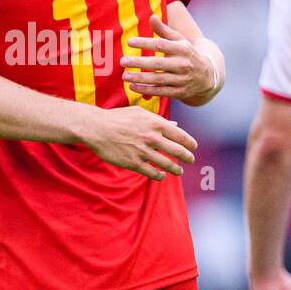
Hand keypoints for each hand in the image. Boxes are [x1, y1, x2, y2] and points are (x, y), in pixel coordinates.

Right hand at [79, 105, 197, 179]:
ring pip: (167, 164)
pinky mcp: (133, 163)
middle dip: (187, 157)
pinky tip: (161, 176)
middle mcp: (152, 137)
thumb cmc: (118, 118)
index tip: (193, 147)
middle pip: (178, 151)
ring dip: (176, 169)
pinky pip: (152, 173)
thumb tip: (174, 125)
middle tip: (190, 160)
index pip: (180, 135)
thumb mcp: (139, 113)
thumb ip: (158, 120)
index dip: (190, 143)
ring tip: (179, 171)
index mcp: (155, 123)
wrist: (97, 128)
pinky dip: (159, 176)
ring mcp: (143, 151)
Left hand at [122, 16, 219, 104]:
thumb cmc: (187, 54)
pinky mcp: (179, 92)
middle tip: (122, 61)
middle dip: (139, 62)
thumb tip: (151, 17)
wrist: (208, 77)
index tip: (130, 42)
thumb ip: (164, 30)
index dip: (145, 43)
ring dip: (140, 78)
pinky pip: (161, 92)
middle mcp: (182, 64)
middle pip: (158, 64)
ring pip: (158, 80)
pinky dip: (146, 90)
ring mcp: (181, 80)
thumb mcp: (179, 41)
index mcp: (182, 49)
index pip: (161, 45)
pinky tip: (133, 86)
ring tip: (124, 76)